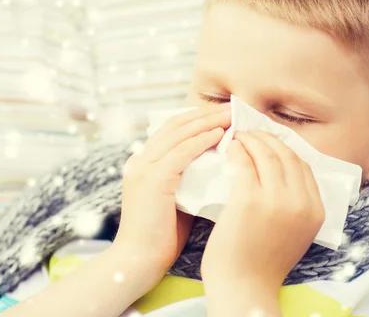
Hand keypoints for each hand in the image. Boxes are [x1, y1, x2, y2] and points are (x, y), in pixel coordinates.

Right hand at [113, 103, 230, 283]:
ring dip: (207, 122)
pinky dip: (201, 140)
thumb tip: (220, 165)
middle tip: (231, 108)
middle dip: (205, 114)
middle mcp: (140, 160)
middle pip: (175, 125)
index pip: (171, 129)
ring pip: (178, 133)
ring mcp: (143, 168)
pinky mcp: (152, 180)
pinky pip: (181, 152)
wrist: (138, 261)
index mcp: (143, 163)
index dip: (197, 118)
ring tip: (230, 116)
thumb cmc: (161, 236)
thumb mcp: (177, 198)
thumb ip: (191, 179)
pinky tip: (219, 135)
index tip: (222, 114)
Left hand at [201, 131, 324, 315]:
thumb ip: (294, 206)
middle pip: (287, 155)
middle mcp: (300, 203)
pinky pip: (245, 162)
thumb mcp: (294, 233)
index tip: (270, 142)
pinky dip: (238, 150)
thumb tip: (282, 175)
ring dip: (252, 139)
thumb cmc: (262, 263)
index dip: (285, 149)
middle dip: (268, 138)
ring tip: (239, 137)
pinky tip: (230, 148)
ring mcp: (276, 200)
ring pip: (267, 154)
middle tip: (251, 133)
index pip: (303, 166)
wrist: (244, 288)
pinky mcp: (250, 200)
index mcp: (315, 211)